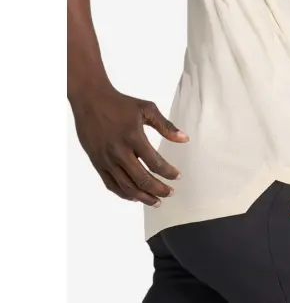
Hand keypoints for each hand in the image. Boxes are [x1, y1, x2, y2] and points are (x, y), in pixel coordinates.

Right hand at [71, 87, 188, 206]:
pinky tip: (134, 197)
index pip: (155, 162)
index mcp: (134, 137)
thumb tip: (185, 139)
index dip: (168, 173)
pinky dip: (124, 194)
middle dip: (158, 189)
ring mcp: (106, 160)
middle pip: (141, 179)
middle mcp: (119, 152)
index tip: (178, 176)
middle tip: (170, 193)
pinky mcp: (97, 163)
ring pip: (126, 187)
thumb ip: (166, 126)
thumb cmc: (121, 104)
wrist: (91, 101)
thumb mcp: (147, 109)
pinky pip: (111, 185)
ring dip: (143, 197)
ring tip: (156, 201)